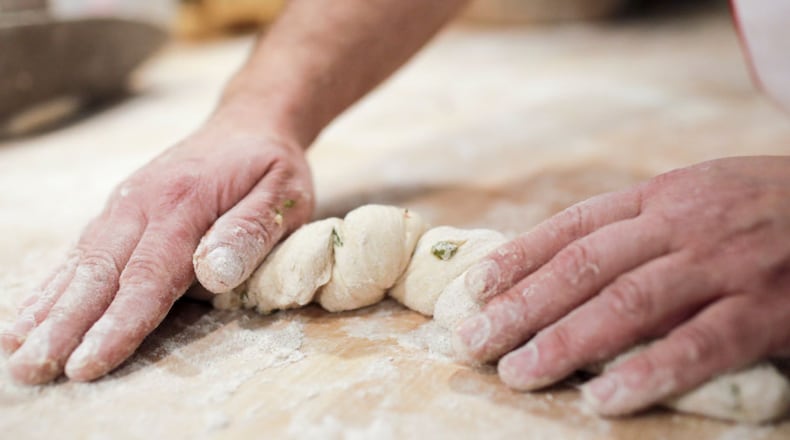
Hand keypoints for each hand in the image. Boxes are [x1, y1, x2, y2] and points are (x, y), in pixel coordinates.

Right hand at [0, 109, 313, 383]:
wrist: (249, 122)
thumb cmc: (270, 167)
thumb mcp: (282, 195)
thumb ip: (249, 233)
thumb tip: (214, 276)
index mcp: (185, 204)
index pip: (147, 276)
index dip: (116, 324)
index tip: (87, 363)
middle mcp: (144, 202)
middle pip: (99, 272)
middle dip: (65, 324)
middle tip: (33, 368)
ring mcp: (127, 202)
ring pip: (81, 260)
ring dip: (48, 306)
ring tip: (16, 348)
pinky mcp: (121, 207)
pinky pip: (82, 247)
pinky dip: (54, 281)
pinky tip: (33, 310)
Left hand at [452, 156, 789, 415]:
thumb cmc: (764, 208)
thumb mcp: (697, 196)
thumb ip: (638, 226)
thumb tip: (564, 263)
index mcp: (659, 197)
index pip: (572, 226)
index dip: (518, 259)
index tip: (474, 291)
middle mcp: (681, 224)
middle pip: (584, 266)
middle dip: (523, 306)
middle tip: (475, 342)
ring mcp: (722, 265)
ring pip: (628, 303)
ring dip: (566, 342)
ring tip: (519, 373)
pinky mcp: (765, 308)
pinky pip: (699, 345)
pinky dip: (649, 373)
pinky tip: (606, 400)